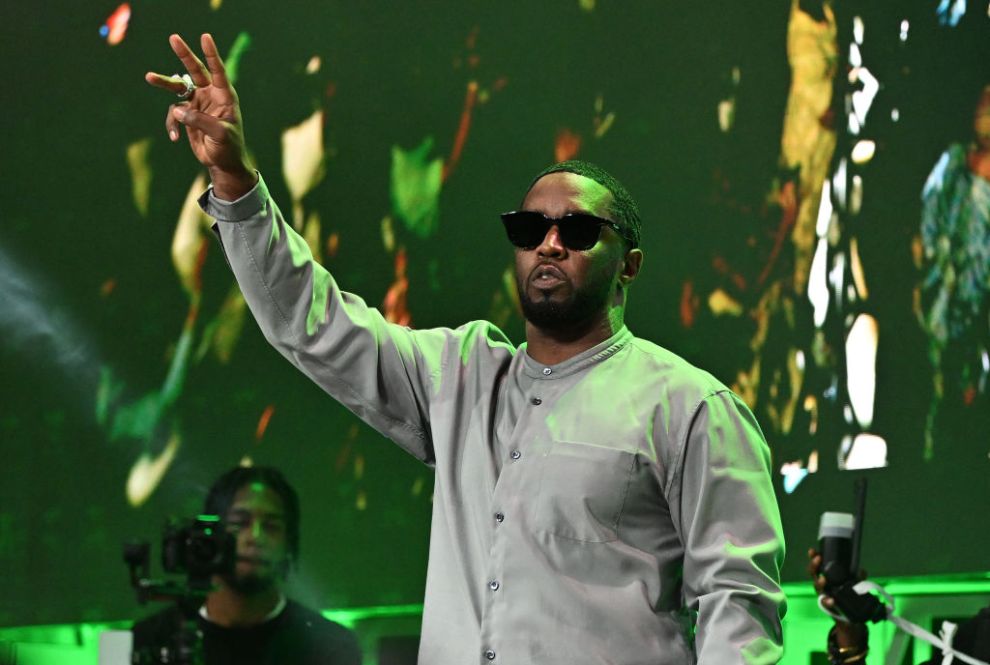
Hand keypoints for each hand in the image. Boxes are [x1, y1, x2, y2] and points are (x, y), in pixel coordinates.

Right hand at [145, 33, 256, 199]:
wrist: (222, 163)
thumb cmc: (228, 147)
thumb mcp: (220, 134)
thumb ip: (200, 120)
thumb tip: (178, 110)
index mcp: (225, 97)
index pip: (218, 72)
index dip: (211, 55)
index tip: (205, 38)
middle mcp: (211, 96)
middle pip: (195, 71)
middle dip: (184, 54)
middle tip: (174, 38)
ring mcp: (197, 103)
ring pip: (178, 87)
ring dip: (164, 82)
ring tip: (149, 77)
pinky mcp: (187, 115)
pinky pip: (173, 114)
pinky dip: (171, 124)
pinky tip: (175, 138)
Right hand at [808, 548, 867, 649]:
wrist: (848, 619)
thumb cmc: (846, 598)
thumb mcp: (853, 586)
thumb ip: (857, 578)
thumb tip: (862, 570)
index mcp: (825, 577)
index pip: (818, 565)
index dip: (814, 558)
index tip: (813, 550)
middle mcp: (822, 585)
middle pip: (813, 574)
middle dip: (814, 566)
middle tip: (818, 559)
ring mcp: (823, 595)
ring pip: (817, 587)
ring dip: (820, 582)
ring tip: (823, 580)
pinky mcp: (828, 606)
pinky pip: (826, 602)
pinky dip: (828, 601)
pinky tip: (831, 600)